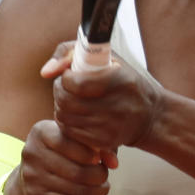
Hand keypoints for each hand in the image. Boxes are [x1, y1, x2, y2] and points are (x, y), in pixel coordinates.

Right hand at [3, 119, 110, 194]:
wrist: (32, 172)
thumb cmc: (60, 150)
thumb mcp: (73, 139)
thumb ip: (96, 144)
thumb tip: (114, 163)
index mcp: (41, 132)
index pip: (68, 143)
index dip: (89, 153)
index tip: (99, 159)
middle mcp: (32, 153)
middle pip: (76, 171)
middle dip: (99, 176)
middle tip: (105, 176)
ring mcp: (33, 176)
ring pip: (76, 189)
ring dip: (97, 192)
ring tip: (104, 189)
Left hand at [49, 41, 163, 152]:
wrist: (149, 116)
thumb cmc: (123, 80)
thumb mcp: (107, 56)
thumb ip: (70, 53)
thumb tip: (45, 72)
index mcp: (119, 81)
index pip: (75, 83)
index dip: (65, 77)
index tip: (70, 74)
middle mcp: (116, 106)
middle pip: (65, 101)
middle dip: (59, 90)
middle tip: (66, 86)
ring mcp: (109, 127)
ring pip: (63, 116)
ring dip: (61, 105)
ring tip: (71, 98)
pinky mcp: (103, 142)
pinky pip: (69, 131)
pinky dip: (67, 120)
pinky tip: (76, 112)